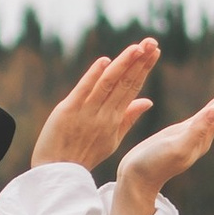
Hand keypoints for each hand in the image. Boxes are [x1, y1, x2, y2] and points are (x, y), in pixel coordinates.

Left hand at [31, 41, 159, 169]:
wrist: (58, 171)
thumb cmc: (85, 154)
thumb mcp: (112, 139)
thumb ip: (129, 118)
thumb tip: (148, 101)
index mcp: (115, 120)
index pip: (133, 88)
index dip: (144, 69)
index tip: (155, 51)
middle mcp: (104, 115)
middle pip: (125, 83)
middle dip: (139, 62)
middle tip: (152, 42)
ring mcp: (86, 112)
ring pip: (108, 83)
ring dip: (123, 64)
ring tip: (137, 47)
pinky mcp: (67, 111)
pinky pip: (83, 90)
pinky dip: (93, 75)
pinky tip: (104, 61)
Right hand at [110, 69, 213, 214]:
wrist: (137, 180)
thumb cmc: (154, 164)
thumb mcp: (176, 146)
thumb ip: (197, 131)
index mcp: (203, 136)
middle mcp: (201, 136)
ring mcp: (192, 137)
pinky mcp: (180, 136)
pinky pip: (200, 118)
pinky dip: (209, 108)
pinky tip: (212, 107)